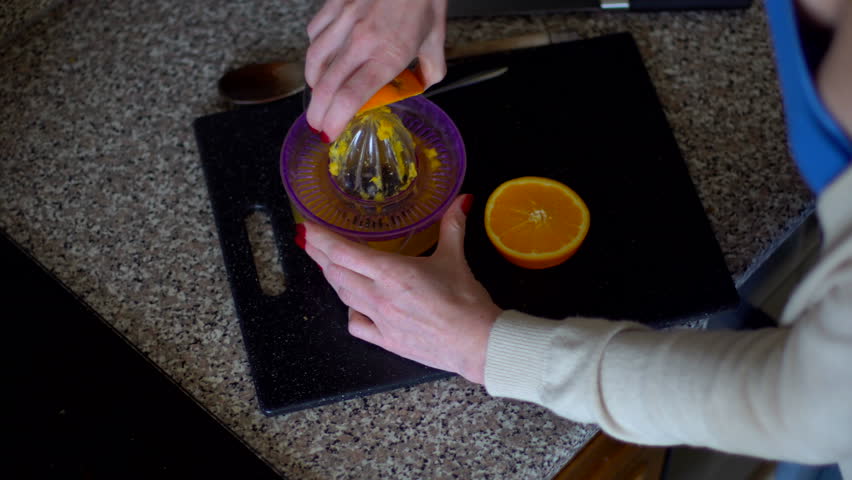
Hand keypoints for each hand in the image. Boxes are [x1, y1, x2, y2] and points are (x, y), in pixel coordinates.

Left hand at [301, 194, 501, 383]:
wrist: (477, 343)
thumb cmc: (466, 302)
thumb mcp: (456, 257)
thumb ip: (453, 225)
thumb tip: (461, 199)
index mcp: (392, 273)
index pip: (342, 252)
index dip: (319, 238)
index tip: (305, 228)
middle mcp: (379, 296)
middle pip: (335, 273)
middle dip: (319, 255)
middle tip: (309, 241)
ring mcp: (379, 321)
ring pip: (342, 296)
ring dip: (332, 278)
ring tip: (327, 264)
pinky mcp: (385, 340)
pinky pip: (355, 324)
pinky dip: (350, 311)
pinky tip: (355, 304)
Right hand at [304, 0, 447, 141]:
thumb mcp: (435, 40)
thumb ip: (429, 70)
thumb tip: (420, 84)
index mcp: (387, 55)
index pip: (351, 96)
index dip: (334, 120)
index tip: (329, 134)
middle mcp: (361, 40)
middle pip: (326, 86)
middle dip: (317, 113)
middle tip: (318, 125)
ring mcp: (344, 21)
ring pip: (315, 61)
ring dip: (314, 85)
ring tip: (320, 95)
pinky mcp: (334, 5)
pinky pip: (315, 34)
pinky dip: (316, 52)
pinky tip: (323, 58)